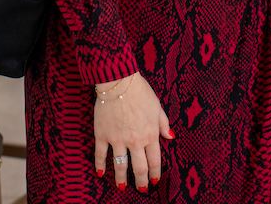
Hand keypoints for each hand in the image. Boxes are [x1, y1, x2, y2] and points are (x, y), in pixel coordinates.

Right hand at [93, 73, 173, 191]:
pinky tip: (100, 173)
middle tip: (141, 189)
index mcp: (150, 134)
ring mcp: (118, 139)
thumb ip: (163, 124)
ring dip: (121, 178)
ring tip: (122, 187)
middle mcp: (135, 140)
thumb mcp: (157, 107)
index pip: (154, 159)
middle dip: (141, 180)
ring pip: (120, 164)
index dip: (155, 172)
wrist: (120, 82)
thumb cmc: (141, 92)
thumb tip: (171, 137)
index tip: (154, 181)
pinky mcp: (102, 135)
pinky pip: (101, 154)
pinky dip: (99, 165)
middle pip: (139, 166)